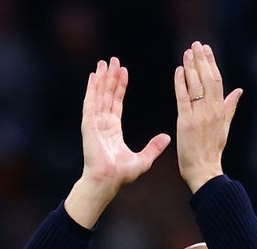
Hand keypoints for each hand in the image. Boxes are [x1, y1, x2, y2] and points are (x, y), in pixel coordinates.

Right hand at [64, 57, 168, 228]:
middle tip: (113, 60)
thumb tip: (167, 137)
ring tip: (104, 62)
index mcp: (112, 129)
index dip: (119, 87)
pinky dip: (91, 89)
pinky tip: (93, 76)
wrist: (107, 181)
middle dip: (110, 77)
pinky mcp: (89, 124)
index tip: (123, 71)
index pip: (116, 102)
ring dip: (101, 78)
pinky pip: (90, 103)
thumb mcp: (143, 159)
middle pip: (107, 95)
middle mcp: (102, 123)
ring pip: (98, 95)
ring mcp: (94, 123)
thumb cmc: (121, 175)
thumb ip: (154, 147)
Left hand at [174, 42, 242, 192]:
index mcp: (221, 111)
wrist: (205, 171)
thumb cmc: (212, 151)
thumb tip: (238, 90)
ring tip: (187, 52)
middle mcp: (212, 111)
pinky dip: (181, 84)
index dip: (211, 63)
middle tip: (195, 45)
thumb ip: (230, 107)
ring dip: (191, 67)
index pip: (217, 81)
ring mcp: (199, 116)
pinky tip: (179, 70)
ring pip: (196, 86)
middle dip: (201, 60)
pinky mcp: (186, 123)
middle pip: (208, 79)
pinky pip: (184, 99)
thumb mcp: (225, 127)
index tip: (206, 49)